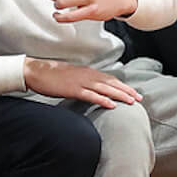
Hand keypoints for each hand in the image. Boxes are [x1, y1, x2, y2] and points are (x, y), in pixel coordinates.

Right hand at [24, 57, 141, 108]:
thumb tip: (92, 88)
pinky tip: (111, 105)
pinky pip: (91, 95)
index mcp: (87, 71)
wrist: (36, 71)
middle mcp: (87, 75)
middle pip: (111, 83)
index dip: (123, 86)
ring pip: (105, 89)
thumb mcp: (71, 76)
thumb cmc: (51, 75)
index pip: (110, 79)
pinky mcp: (73, 89)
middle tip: (139, 98)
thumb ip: (83, 80)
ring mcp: (80, 81)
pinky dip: (102, 100)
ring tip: (132, 102)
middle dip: (127, 90)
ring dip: (120, 95)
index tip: (134, 92)